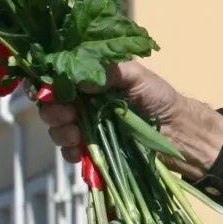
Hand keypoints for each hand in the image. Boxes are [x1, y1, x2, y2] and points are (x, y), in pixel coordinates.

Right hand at [36, 60, 222, 176]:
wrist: (179, 131)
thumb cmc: (159, 97)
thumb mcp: (136, 76)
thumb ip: (108, 71)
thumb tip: (79, 78)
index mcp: (91, 81)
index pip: (59, 80)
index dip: (47, 85)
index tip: (43, 91)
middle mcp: (85, 103)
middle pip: (52, 106)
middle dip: (52, 110)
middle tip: (66, 114)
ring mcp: (87, 127)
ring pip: (58, 129)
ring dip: (60, 131)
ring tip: (75, 133)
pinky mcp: (93, 149)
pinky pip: (71, 152)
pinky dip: (70, 152)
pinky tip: (79, 150)